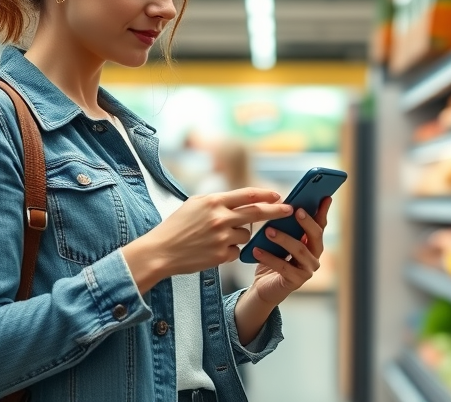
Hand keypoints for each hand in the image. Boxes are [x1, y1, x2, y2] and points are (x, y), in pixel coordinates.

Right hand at [123, 188, 292, 292]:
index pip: (247, 194)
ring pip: (246, 234)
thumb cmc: (176, 226)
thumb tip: (242, 200)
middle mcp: (220, 217)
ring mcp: (222, 237)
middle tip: (289, 210)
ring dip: (239, 235)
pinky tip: (212, 250)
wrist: (160, 252)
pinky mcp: (222, 255)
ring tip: (215, 237)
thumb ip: (218, 200)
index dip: (266, 194)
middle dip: (276, 211)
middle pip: (257, 213)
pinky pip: (237, 251)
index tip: (279, 195)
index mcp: (213, 201)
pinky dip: (229, 250)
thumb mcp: (194, 204)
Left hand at [247, 196, 330, 306]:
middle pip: (316, 236)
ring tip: (268, 231)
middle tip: (296, 210)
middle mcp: (314, 255)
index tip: (325, 197)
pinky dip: (269, 258)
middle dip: (307, 222)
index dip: (323, 211)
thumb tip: (283, 204)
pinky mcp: (296, 281)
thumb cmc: (272, 258)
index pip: (320, 224)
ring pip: (299, 250)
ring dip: (284, 239)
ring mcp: (307, 270)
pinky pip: (284, 267)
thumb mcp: (279, 239)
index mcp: (312, 243)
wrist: (263, 286)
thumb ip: (285, 225)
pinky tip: (256, 250)